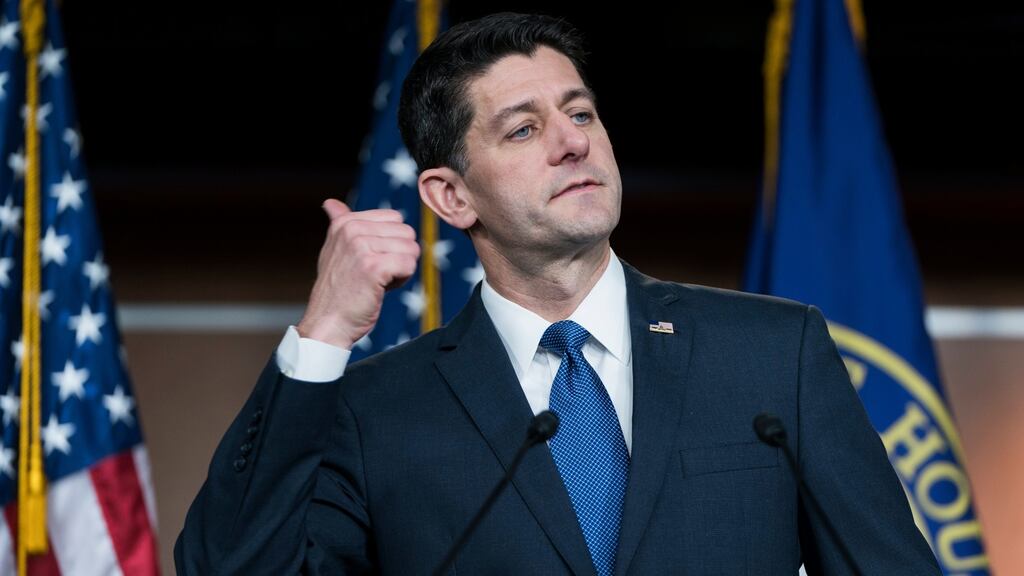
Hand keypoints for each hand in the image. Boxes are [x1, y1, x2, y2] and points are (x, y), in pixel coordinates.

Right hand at [297, 199, 419, 349]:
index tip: (370, 260)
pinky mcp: (373, 267)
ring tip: (376, 282)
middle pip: (407, 233)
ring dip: (400, 270)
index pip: (395, 219)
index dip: (391, 243)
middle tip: (374, 274)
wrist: (328, 323)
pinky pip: (409, 265)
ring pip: (412, 249)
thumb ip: (339, 224)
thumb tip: (331, 203)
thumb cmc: (337, 290)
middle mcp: (352, 230)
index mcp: (345, 222)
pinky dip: (401, 281)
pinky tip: (381, 289)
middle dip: (399, 256)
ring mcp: (361, 247)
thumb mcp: (334, 250)